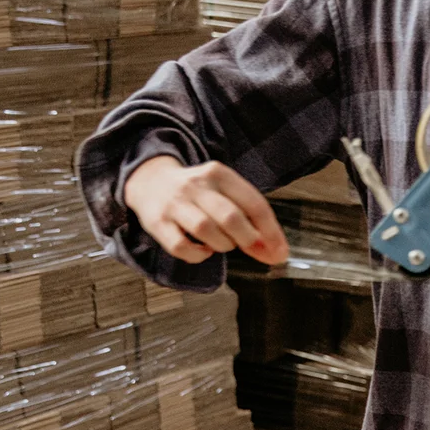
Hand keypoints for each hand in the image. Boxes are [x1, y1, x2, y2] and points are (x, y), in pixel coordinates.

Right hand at [123, 156, 288, 266]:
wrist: (150, 180)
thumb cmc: (198, 192)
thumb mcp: (224, 190)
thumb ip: (249, 216)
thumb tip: (275, 251)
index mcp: (220, 174)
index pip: (254, 203)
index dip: (270, 232)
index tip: (280, 252)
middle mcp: (197, 186)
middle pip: (230, 216)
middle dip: (248, 239)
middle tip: (252, 248)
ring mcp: (175, 204)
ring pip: (205, 229)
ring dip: (222, 245)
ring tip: (223, 244)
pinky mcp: (157, 222)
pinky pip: (180, 246)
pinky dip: (197, 255)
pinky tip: (203, 251)